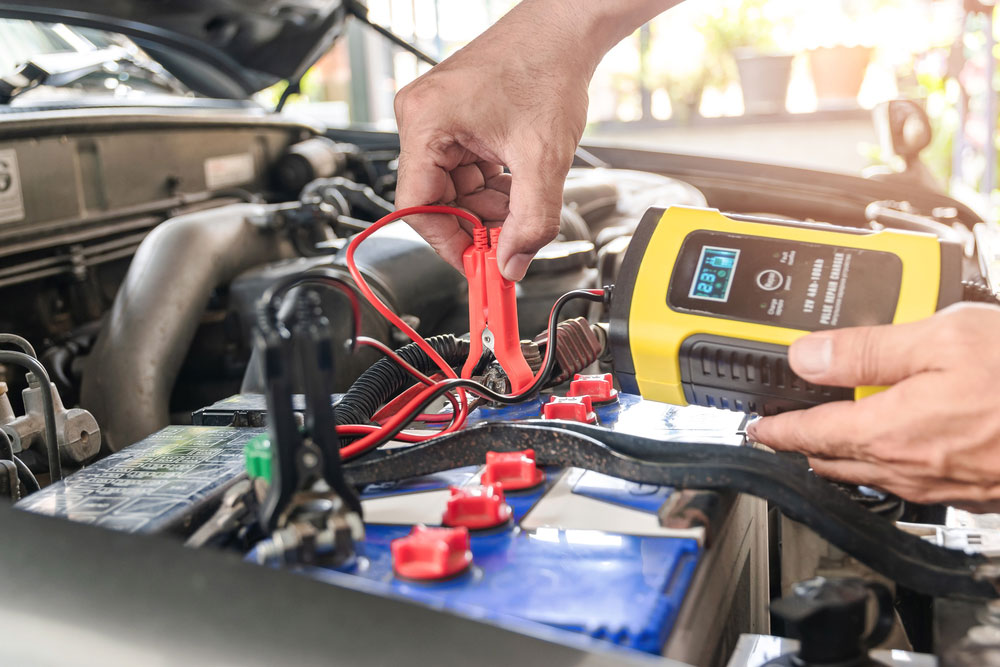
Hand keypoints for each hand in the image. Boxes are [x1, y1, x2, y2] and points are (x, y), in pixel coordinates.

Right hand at [394, 0, 679, 279]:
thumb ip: (531, 221)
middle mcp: (422, 119)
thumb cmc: (546, 67)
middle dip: (476, 225)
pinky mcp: (457, 120)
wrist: (565, 29)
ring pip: (454, 188)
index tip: (476, 267)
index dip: (448, 244)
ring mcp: (438, 119)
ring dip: (488, 207)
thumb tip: (513, 263)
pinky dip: (492, 187)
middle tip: (508, 246)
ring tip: (523, 207)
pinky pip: (466, 170)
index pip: (417, 207)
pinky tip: (518, 186)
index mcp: (425, 123)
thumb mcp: (543, 160)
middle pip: (436, 200)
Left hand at [746, 303, 999, 508]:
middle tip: (787, 430)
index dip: (776, 430)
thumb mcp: (943, 340)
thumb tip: (809, 355)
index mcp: (890, 431)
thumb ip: (868, 349)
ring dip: (846, 455)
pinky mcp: (976, 492)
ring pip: (873, 474)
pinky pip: (913, 482)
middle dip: (805, 444)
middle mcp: (911, 469)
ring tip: (834, 433)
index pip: (810, 434)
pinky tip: (903, 442)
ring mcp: (944, 486)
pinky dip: (891, 463)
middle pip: (835, 460)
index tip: (756, 429)